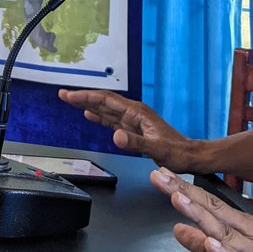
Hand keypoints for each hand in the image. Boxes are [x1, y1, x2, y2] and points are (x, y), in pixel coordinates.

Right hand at [58, 88, 195, 170]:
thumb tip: (115, 136)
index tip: (70, 95)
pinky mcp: (133, 129)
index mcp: (137, 112)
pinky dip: (98, 116)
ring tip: (71, 101)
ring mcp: (133, 120)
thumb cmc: (176, 152)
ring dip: (88, 104)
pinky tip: (91, 115)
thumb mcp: (156, 149)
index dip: (86, 97)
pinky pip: (111, 119)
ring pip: (106, 109)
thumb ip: (135, 142)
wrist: (189, 156)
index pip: (106, 101)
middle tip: (63, 94)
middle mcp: (134, 113)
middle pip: (103, 101)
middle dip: (82, 97)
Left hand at [150, 167, 252, 251]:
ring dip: (200, 216)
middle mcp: (252, 235)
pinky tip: (212, 243)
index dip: (183, 188)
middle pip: (213, 210)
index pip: (209, 203)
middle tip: (158, 175)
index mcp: (245, 228)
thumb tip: (177, 230)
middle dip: (184, 192)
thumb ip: (208, 245)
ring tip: (178, 200)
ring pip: (225, 232)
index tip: (159, 173)